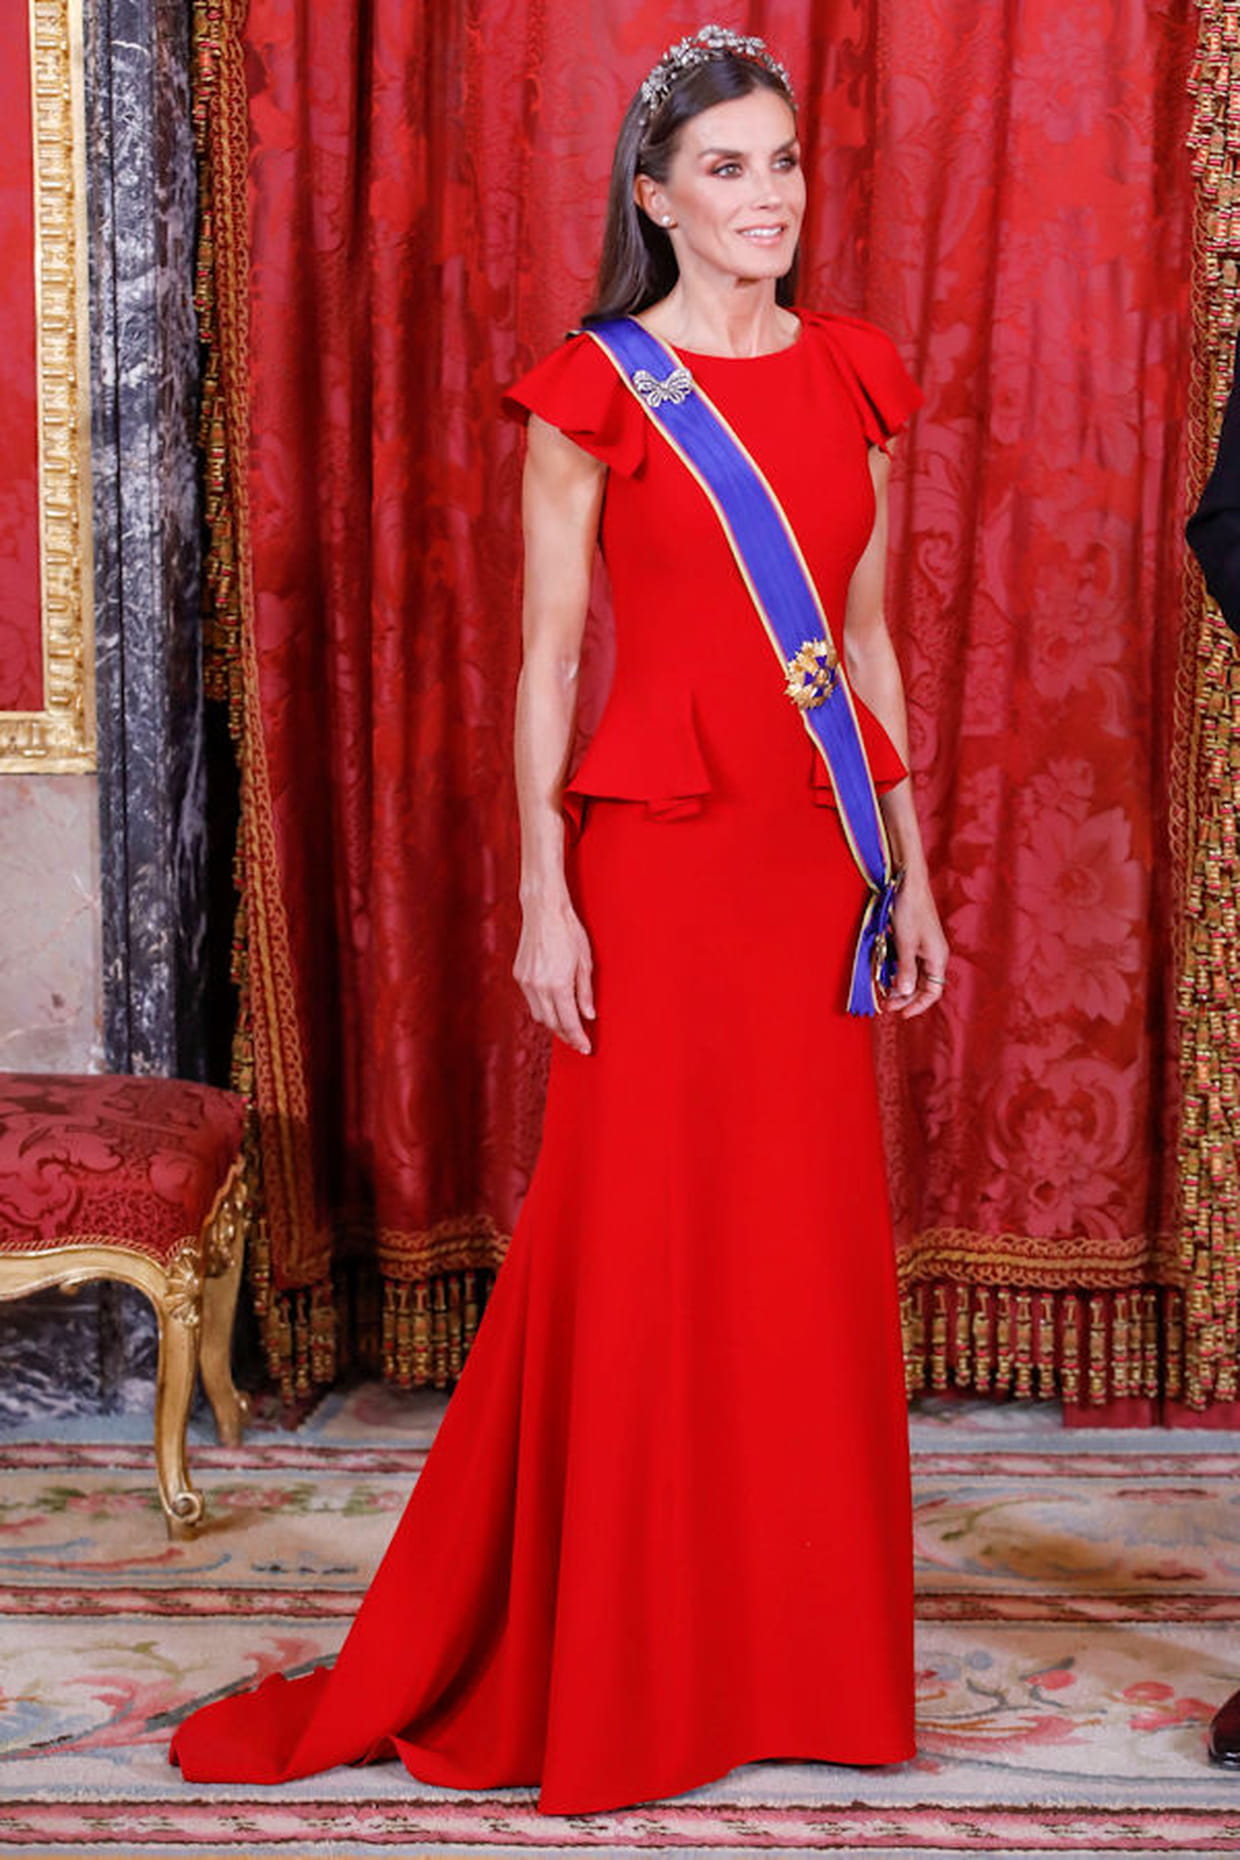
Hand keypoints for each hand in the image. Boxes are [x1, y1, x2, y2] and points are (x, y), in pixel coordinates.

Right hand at [513, 896, 595, 1053]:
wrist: (544, 910)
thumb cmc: (569, 931)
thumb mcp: (585, 962)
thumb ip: (585, 992)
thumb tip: (589, 1015)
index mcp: (558, 983)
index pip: (569, 1021)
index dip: (578, 1038)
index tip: (586, 1048)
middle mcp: (539, 986)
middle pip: (552, 1023)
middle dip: (566, 1035)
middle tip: (578, 1042)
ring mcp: (526, 981)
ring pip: (539, 1015)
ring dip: (553, 1024)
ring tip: (567, 1027)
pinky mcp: (519, 975)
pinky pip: (531, 1001)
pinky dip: (543, 1008)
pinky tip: (553, 1007)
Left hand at [883, 869, 948, 1019]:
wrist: (908, 882)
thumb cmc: (909, 909)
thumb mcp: (905, 943)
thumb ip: (905, 969)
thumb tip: (904, 993)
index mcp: (937, 958)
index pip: (932, 992)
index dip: (917, 1005)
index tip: (900, 1014)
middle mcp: (934, 955)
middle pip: (923, 986)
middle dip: (905, 998)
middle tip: (886, 1005)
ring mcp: (925, 947)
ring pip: (915, 975)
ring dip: (900, 986)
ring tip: (885, 992)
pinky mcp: (915, 940)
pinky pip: (909, 963)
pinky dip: (899, 972)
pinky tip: (887, 975)